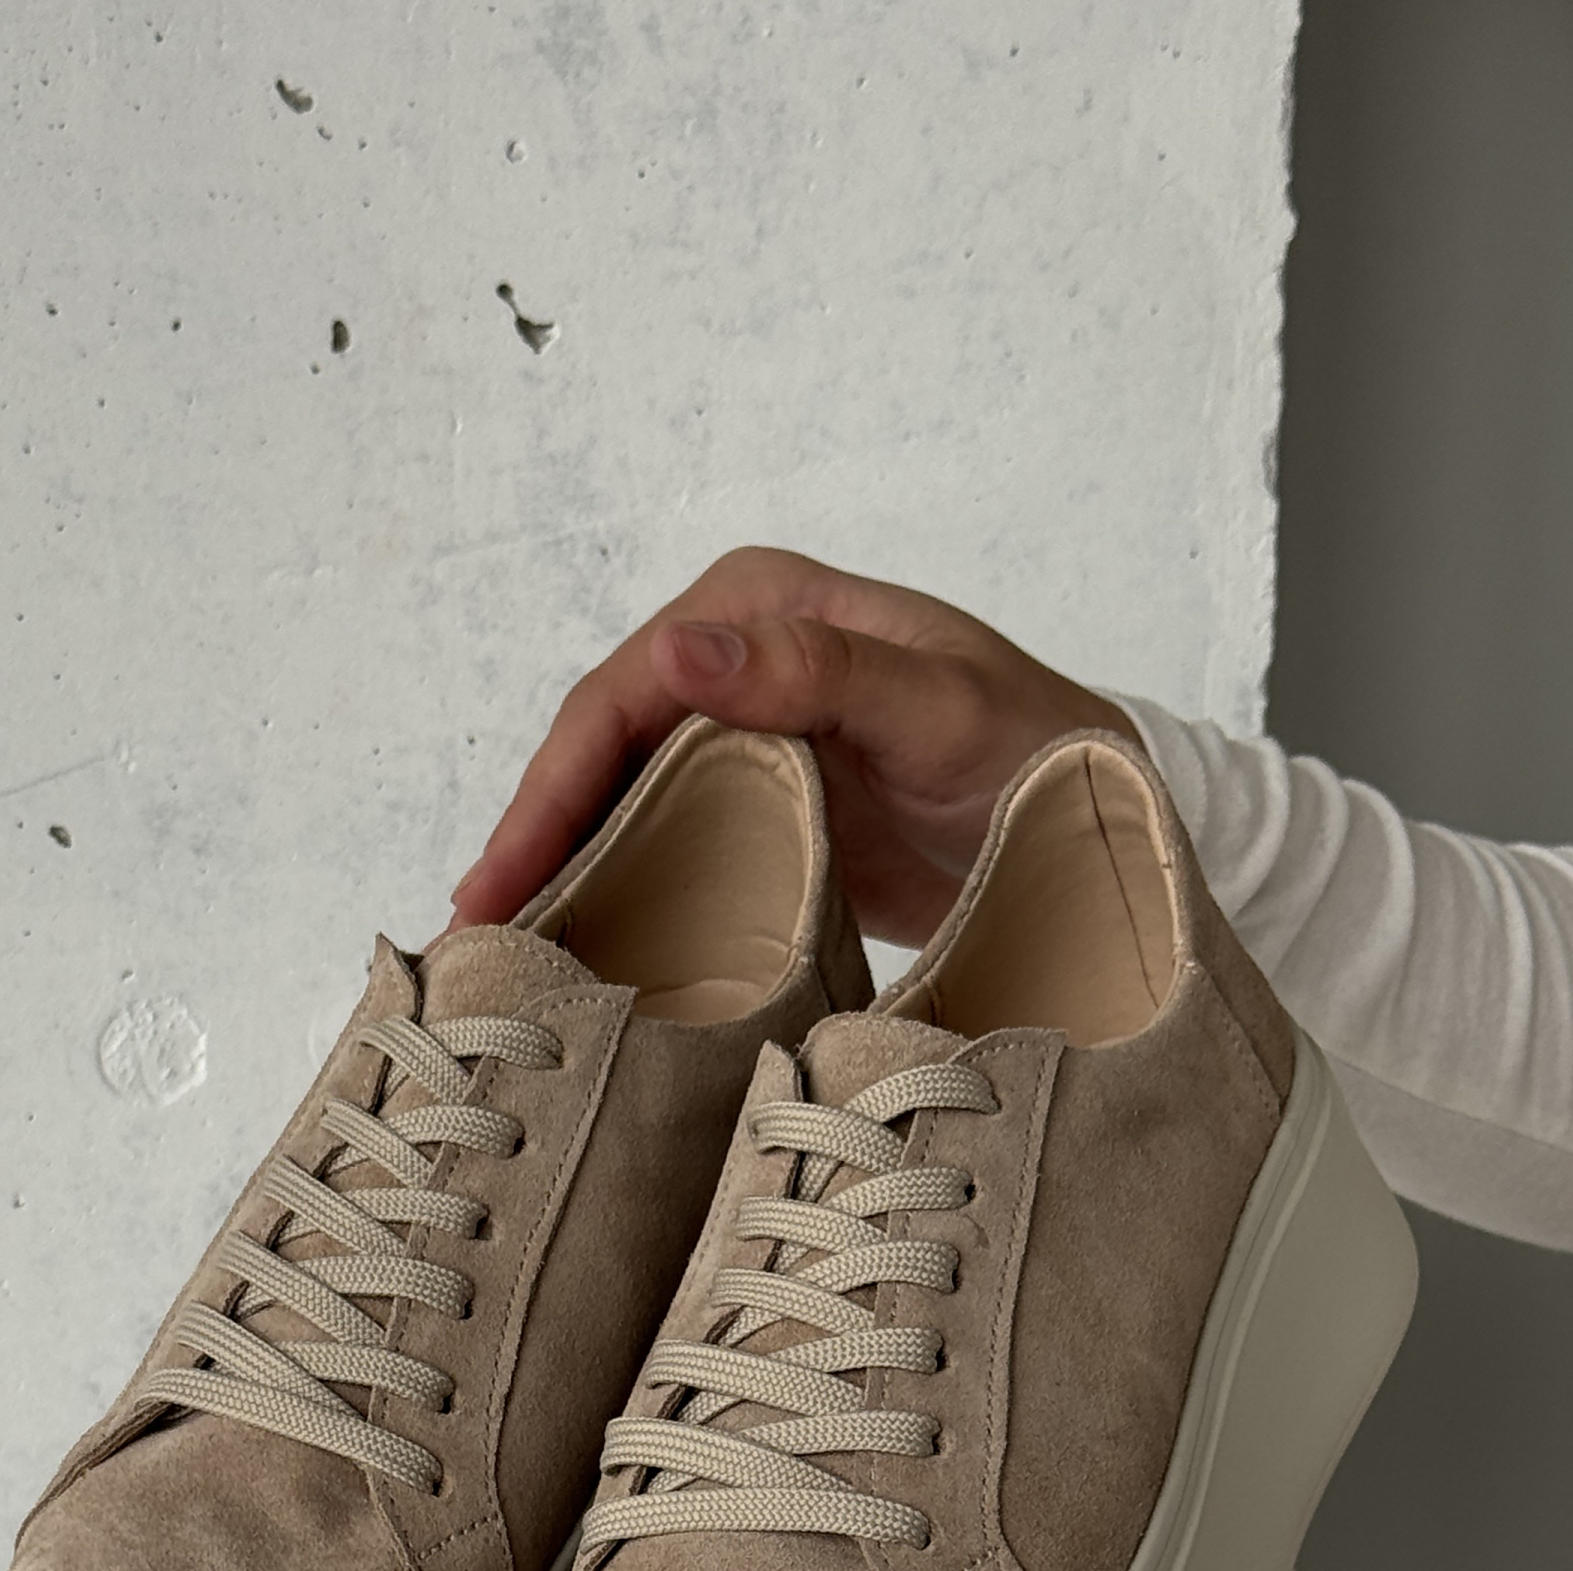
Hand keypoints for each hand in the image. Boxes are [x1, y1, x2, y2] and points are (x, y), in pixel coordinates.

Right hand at [449, 546, 1141, 948]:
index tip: (504, 878)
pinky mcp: (759, 813)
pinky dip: (615, 899)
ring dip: (558, 879)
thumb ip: (816, 672)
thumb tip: (677, 646)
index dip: (551, 790)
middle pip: (598, 754)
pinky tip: (574, 957)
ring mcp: (743, 740)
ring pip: (617, 806)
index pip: (623, 696)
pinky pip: (665, 851)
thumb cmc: (1041, 752)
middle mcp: (736, 661)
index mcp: (763, 607)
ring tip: (497, 960)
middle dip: (529, 843)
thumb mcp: (939, 707)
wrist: (1100, 826)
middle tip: (471, 938)